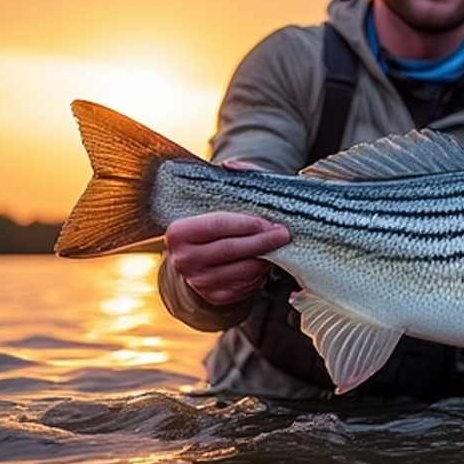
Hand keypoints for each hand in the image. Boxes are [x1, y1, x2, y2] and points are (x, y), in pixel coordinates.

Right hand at [164, 161, 289, 305]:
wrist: (197, 258)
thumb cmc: (212, 224)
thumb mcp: (216, 202)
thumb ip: (228, 180)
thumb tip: (233, 166)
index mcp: (179, 232)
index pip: (218, 225)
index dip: (247, 223)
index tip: (268, 221)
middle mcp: (183, 259)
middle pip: (233, 249)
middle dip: (263, 241)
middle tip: (284, 233)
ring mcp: (198, 281)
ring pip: (243, 270)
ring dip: (265, 258)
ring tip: (274, 245)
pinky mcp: (214, 296)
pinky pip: (246, 287)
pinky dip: (259, 274)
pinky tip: (262, 261)